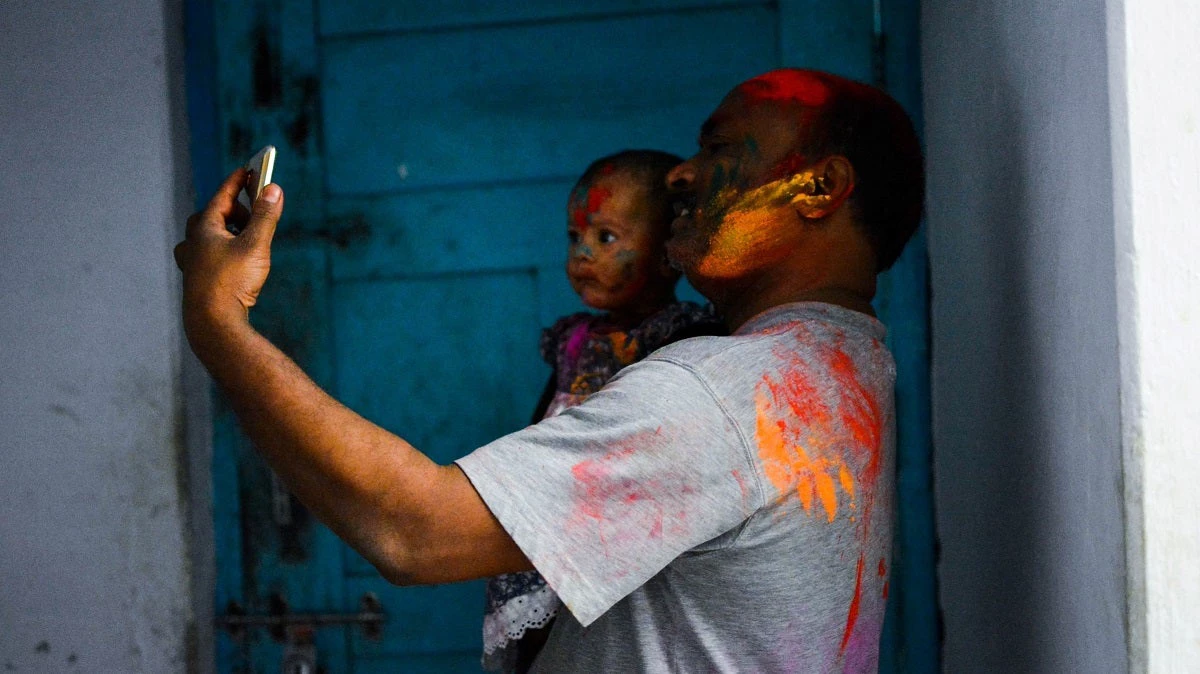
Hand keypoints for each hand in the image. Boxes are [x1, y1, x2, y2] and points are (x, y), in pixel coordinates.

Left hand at [174, 168, 283, 336]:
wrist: (213, 324)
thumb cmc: (232, 283)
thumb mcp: (256, 245)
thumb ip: (265, 216)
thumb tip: (273, 189)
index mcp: (203, 229)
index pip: (222, 196)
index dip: (237, 182)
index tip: (248, 170)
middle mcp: (193, 243)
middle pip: (212, 216)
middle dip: (233, 211)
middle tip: (253, 213)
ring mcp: (192, 263)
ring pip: (207, 237)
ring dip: (227, 232)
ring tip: (246, 240)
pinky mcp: (197, 281)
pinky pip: (207, 256)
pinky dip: (222, 251)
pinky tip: (233, 264)